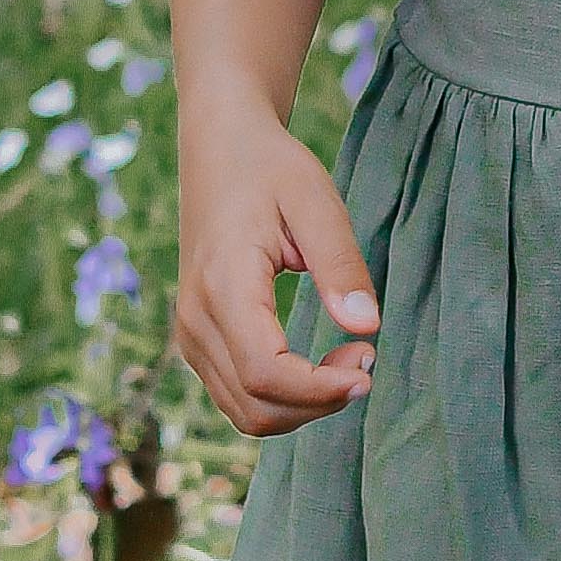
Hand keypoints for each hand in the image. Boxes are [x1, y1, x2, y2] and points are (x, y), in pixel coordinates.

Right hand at [175, 109, 379, 435]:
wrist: (219, 148)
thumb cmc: (271, 169)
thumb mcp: (317, 203)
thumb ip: (341, 265)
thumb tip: (368, 328)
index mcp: (222, 285)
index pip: (265, 372)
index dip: (321, 388)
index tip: (370, 365)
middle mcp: (195, 320)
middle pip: (256, 406)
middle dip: (320, 402)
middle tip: (367, 358)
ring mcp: (190, 334)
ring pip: (246, 412)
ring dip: (304, 406)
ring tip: (349, 359)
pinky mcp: (197, 340)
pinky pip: (238, 395)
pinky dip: (284, 398)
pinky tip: (320, 364)